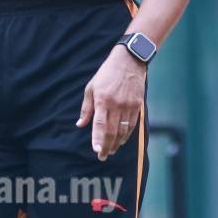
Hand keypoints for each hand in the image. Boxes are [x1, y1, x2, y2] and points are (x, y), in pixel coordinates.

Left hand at [76, 46, 145, 160]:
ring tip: (110, 151)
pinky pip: (132, 125)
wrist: (129, 61)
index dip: (98, 139)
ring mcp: (128, 105)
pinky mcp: (137, 105)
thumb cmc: (107, 74)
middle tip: (102, 156)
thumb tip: (80, 124)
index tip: (96, 150)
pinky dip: (126, 135)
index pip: (100, 124)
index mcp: (102, 100)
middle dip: (106, 146)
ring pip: (123, 130)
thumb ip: (86, 108)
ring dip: (116, 143)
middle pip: (112, 131)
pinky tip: (121, 141)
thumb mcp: (91, 88)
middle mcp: (116, 104)